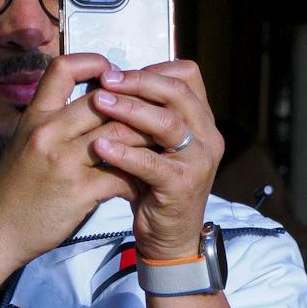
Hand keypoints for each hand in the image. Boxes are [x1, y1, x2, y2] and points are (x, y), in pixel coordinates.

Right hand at [0, 53, 138, 280]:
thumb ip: (57, 123)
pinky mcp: (78, 191)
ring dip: (146, 140)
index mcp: (35, 116)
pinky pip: (121, 174)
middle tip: (154, 114)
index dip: (94, 64)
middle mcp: (48, 132)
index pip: (64, 68)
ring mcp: (63, 161)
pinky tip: (143, 182)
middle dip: (135, 106)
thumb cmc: (14, 187)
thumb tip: (97, 105)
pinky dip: (138, 177)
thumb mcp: (26, 142)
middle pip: (105, 101)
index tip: (114, 76)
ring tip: (160, 145)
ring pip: (120, 134)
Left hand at [89, 60, 224, 260]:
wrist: (169, 238)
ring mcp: (200, 161)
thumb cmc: (154, 186)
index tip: (116, 72)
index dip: (152, 69)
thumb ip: (143, 116)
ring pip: (167, 124)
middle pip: (177, 93)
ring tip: (98, 103)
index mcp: (201, 119)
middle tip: (105, 81)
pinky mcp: (183, 186)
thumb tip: (108, 81)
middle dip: (138, 82)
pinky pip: (152, 163)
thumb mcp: (153, 145)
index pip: (186, 76)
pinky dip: (124, 153)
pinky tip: (99, 146)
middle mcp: (208, 136)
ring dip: (130, 110)